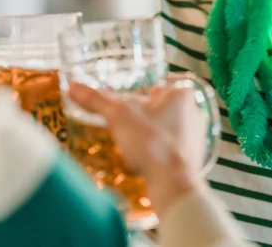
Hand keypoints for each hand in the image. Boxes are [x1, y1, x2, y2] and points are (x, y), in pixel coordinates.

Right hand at [68, 79, 207, 215]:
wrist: (173, 185)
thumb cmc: (154, 144)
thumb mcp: (119, 117)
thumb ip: (97, 101)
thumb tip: (75, 88)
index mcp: (182, 98)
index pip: (167, 86)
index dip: (151, 91)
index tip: (137, 97)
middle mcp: (195, 116)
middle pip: (169, 109)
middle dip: (150, 114)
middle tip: (131, 119)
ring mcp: (196, 140)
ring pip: (172, 131)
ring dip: (155, 135)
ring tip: (134, 141)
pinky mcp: (192, 162)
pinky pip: (173, 152)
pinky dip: (160, 154)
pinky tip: (144, 160)